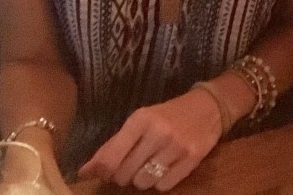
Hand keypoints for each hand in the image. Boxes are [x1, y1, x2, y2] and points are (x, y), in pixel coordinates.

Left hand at [78, 90, 222, 190]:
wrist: (208, 107)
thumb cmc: (168, 115)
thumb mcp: (140, 122)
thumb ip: (112, 146)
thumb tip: (84, 173)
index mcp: (141, 119)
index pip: (110, 158)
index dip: (102, 171)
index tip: (102, 173)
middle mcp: (158, 132)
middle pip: (125, 174)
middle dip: (124, 174)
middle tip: (132, 164)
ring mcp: (177, 146)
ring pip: (143, 182)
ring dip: (142, 179)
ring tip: (150, 165)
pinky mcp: (192, 159)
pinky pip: (164, 186)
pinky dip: (160, 182)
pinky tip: (166, 167)